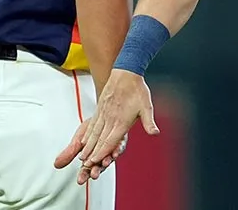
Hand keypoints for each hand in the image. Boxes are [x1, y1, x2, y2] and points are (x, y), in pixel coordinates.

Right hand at [53, 69, 159, 184]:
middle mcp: (109, 118)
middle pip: (99, 139)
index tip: (94, 161)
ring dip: (88, 146)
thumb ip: (149, 121)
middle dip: (92, 153)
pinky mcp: (100, 109)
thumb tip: (155, 132)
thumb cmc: (137, 89)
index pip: (110, 140)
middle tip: (85, 165)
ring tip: (82, 157)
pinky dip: (87, 135)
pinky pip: (92, 125)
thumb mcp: (147, 106)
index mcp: (121, 120)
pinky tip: (84, 141)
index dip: (102, 152)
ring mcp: (103, 113)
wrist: (126, 72)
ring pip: (93, 133)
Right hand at [53, 118, 124, 182]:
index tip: (80, 180)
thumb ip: (69, 153)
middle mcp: (102, 155)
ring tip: (103, 163)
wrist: (103, 114)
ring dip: (107, 161)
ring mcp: (112, 148)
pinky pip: (120, 146)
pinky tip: (115, 152)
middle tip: (93, 174)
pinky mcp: (121, 140)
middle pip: (98, 166)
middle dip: (96, 170)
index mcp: (91, 157)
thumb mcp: (78, 140)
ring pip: (109, 158)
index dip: (83, 174)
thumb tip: (56, 164)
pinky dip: (117, 149)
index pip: (86, 168)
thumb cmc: (92, 128)